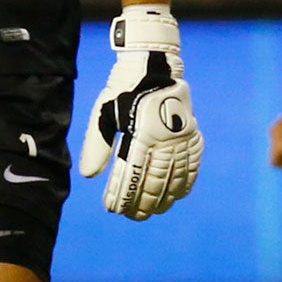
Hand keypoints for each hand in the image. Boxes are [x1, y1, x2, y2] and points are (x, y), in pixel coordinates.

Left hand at [78, 5, 202, 218]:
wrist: (154, 64)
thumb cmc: (123, 89)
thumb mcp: (104, 113)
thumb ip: (97, 145)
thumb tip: (89, 175)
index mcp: (142, 133)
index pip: (133, 174)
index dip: (124, 195)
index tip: (114, 209)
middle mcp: (165, 139)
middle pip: (156, 181)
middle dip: (144, 203)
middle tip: (133, 217)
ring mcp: (182, 138)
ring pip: (176, 178)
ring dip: (164, 198)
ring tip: (152, 212)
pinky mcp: (193, 135)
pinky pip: (193, 166)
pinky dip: (185, 184)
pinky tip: (177, 196)